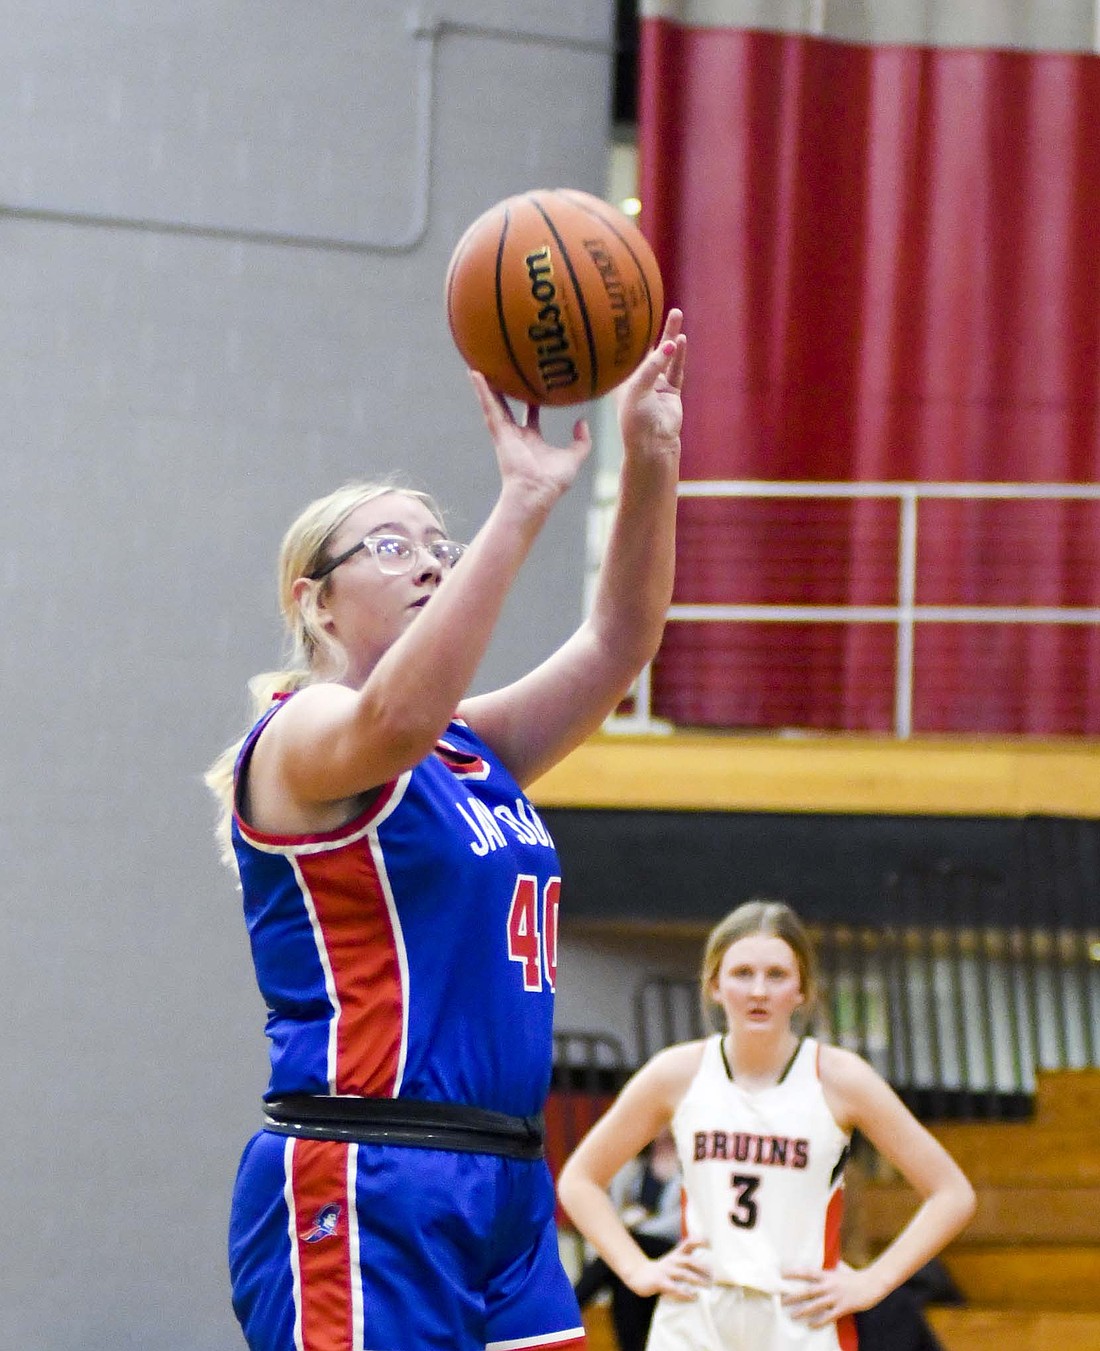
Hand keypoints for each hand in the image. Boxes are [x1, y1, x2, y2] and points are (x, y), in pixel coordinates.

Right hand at [468, 371, 591, 512]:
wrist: (537, 492)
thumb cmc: (553, 481)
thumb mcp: (574, 457)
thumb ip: (581, 441)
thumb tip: (582, 421)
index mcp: (533, 439)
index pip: (531, 414)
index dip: (532, 401)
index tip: (534, 385)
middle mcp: (516, 434)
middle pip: (509, 407)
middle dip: (505, 392)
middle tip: (502, 373)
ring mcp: (505, 433)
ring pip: (494, 403)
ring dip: (486, 386)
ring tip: (478, 367)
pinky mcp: (499, 432)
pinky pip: (489, 406)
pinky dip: (482, 391)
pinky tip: (475, 374)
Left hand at [616, 308, 686, 452]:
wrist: (652, 444)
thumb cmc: (635, 419)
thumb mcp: (639, 389)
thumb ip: (652, 366)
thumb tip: (669, 344)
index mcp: (623, 379)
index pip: (626, 352)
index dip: (630, 333)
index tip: (633, 309)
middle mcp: (640, 379)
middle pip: (648, 348)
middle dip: (655, 328)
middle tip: (660, 304)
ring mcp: (657, 384)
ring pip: (666, 355)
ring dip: (671, 336)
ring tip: (677, 314)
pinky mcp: (672, 391)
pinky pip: (676, 369)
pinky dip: (679, 355)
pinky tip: (681, 339)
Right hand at [624, 1237, 710, 1299]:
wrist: (639, 1274)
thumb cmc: (662, 1270)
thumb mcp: (674, 1260)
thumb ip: (688, 1259)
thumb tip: (708, 1267)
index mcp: (676, 1254)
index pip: (688, 1243)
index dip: (699, 1241)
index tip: (709, 1244)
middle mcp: (672, 1260)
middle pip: (690, 1261)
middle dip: (703, 1268)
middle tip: (713, 1278)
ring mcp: (665, 1270)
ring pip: (684, 1274)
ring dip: (697, 1280)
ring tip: (707, 1286)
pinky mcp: (660, 1282)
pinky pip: (674, 1288)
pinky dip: (685, 1293)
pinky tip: (694, 1297)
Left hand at [780, 1262, 881, 1326]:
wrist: (872, 1283)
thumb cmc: (854, 1277)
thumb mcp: (839, 1271)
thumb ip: (828, 1272)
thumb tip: (817, 1270)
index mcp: (827, 1274)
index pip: (806, 1272)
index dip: (793, 1272)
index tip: (781, 1273)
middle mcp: (829, 1285)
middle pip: (807, 1290)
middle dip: (793, 1296)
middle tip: (781, 1300)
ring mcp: (836, 1297)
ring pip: (816, 1305)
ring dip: (802, 1310)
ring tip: (792, 1315)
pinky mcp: (844, 1307)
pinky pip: (829, 1316)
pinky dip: (819, 1321)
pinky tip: (811, 1326)